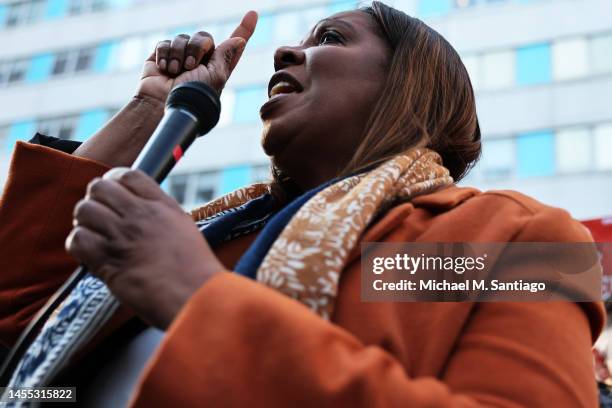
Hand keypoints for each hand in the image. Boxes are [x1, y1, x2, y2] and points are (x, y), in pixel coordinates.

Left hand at [65, 168, 225, 328]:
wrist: (195, 294)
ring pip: (84, 210)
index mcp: (162, 205)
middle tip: (100, 217)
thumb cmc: (195, 270)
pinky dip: (79, 245)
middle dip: (95, 200)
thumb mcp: (184, 229)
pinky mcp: (108, 260)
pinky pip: (77, 239)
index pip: (128, 175)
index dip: (114, 181)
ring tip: (94, 235)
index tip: (113, 194)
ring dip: (85, 222)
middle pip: (99, 187)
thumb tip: (143, 213)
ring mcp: (123, 235)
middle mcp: (140, 215)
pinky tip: (90, 254)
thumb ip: (161, 216)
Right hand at [136, 11, 257, 102]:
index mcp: (218, 65)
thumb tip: (240, 40)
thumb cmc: (193, 94)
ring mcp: (181, 56)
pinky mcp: (162, 55)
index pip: (234, 43)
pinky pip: (165, 42)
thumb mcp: (215, 76)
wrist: (163, 103)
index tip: (253, 14)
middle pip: (204, 37)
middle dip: (197, 48)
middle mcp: (201, 59)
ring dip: (179, 54)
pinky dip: (165, 54)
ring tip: (175, 72)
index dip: (244, 29)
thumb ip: (225, 56)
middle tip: (191, 67)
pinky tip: (164, 69)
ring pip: (183, 38)